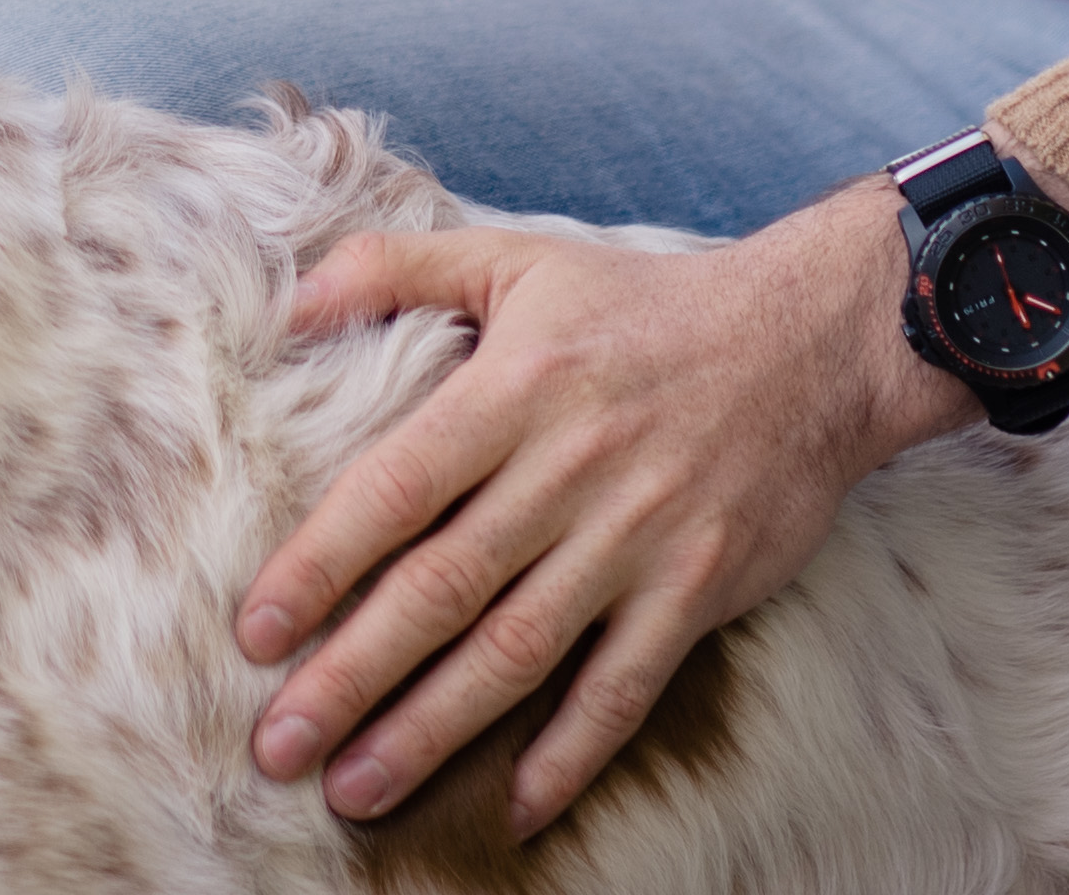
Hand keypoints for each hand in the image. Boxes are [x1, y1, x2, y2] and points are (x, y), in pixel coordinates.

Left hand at [243, 186, 967, 838]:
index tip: (255, 632)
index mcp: (514, 390)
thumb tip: (290, 300)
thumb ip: (396, 267)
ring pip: (516, 652)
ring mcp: (636, 539)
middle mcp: (569, 471)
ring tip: (357, 788)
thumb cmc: (647, 303)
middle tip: (278, 746)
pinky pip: (622, 689)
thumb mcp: (519, 259)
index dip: (320, 564)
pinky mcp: (696, 591)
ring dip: (431, 730)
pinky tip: (515, 810)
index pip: (396, 489)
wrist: (813, 340)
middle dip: (351, 675)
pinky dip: (568, 755)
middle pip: (441, 589)